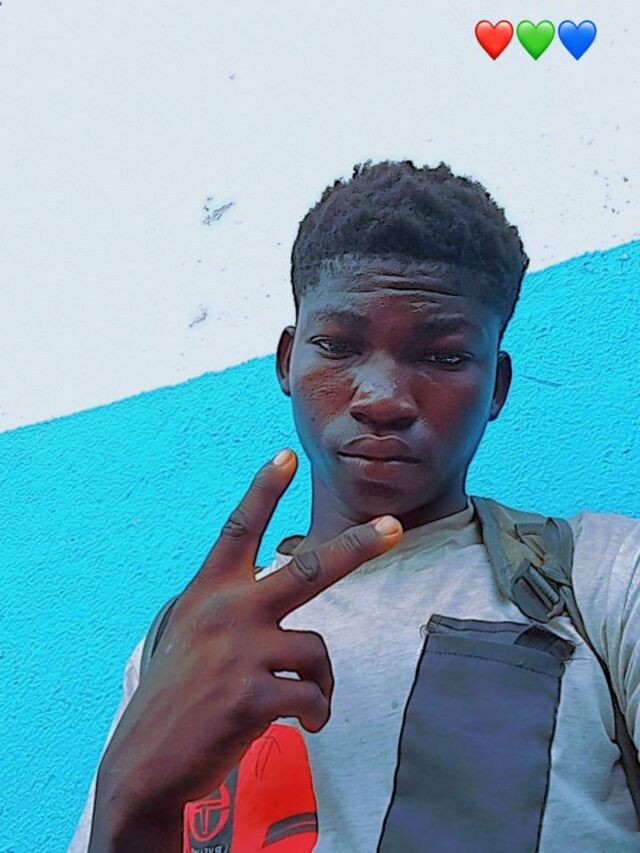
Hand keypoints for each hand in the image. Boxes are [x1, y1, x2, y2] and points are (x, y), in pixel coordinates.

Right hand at [94, 448, 401, 838]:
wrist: (145, 763)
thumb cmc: (175, 696)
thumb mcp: (188, 635)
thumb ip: (226, 607)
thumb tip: (270, 594)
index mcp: (208, 592)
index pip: (239, 529)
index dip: (263, 490)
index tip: (285, 455)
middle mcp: (226, 612)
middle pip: (308, 568)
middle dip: (357, 546)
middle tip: (393, 527)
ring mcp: (239, 653)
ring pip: (317, 651)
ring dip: (320, 681)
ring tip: (306, 702)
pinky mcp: (251, 698)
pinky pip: (311, 697)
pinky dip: (317, 713)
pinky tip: (304, 726)